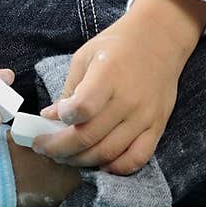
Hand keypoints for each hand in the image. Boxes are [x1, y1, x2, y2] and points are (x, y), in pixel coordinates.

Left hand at [32, 0, 205, 174]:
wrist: (161, 38)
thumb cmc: (118, 44)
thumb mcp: (86, 56)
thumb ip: (69, 88)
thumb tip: (50, 117)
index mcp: (108, 74)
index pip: (83, 109)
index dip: (63, 118)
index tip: (52, 117)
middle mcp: (128, 99)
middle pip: (89, 137)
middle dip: (59, 149)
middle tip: (45, 148)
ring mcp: (145, 116)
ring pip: (108, 153)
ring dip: (80, 161)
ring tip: (65, 156)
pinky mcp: (158, 126)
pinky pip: (136, 159)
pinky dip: (115, 168)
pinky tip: (100, 162)